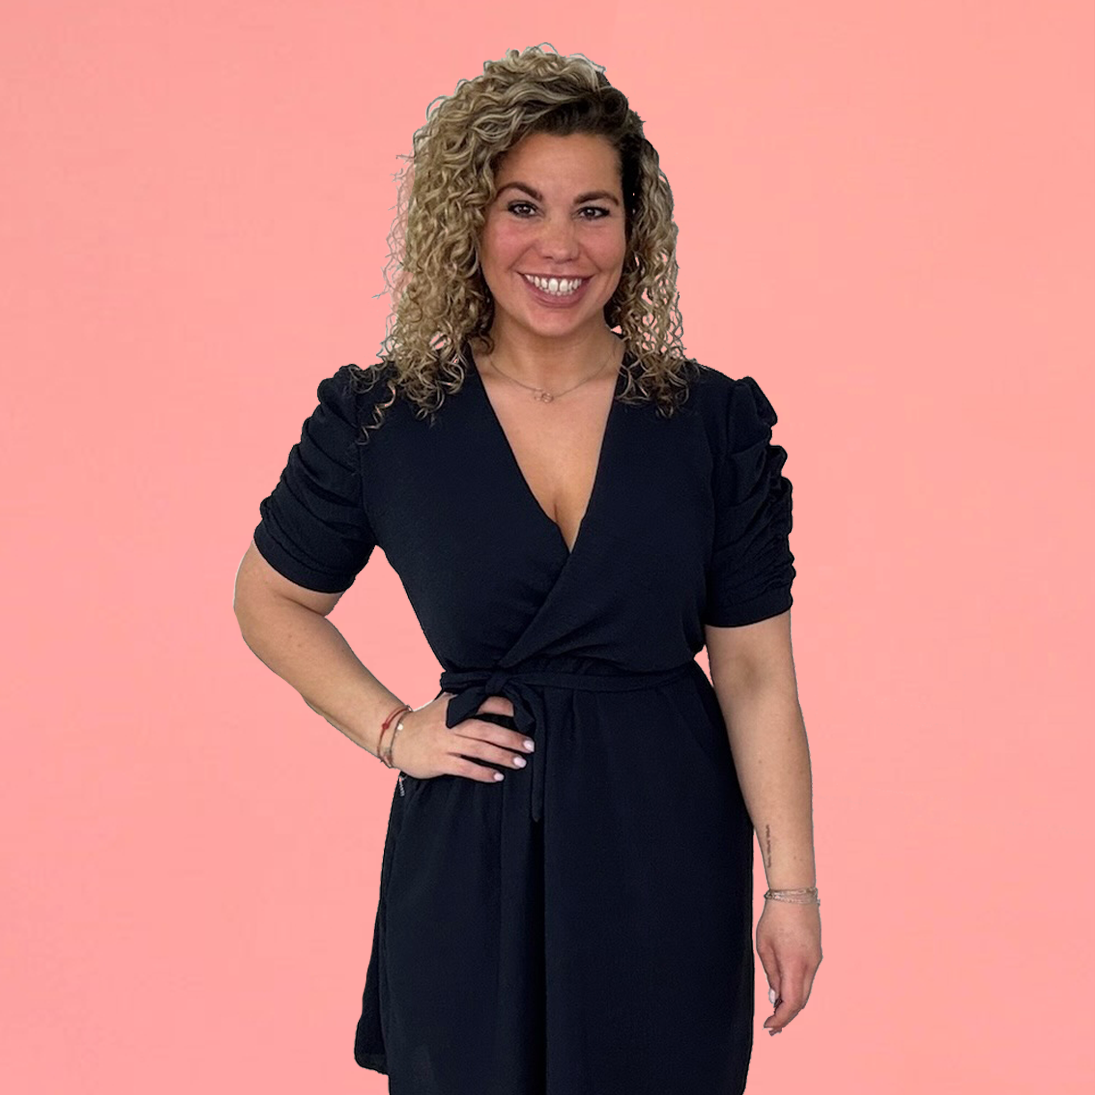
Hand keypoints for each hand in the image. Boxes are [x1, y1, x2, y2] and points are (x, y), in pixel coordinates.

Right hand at [389, 692, 534, 781]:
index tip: (525, 713)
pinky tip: (497, 776)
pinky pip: (465, 768)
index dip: (505, 707)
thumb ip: (464, 700)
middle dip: (510, 738)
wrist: (396, 737)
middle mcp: (452, 724)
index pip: (484, 703)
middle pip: (487, 730)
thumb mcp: (443, 704)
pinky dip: (482, 772)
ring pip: (479, 749)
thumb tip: (490, 694)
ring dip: (501, 756)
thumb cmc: (425, 721)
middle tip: (530, 745)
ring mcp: (445, 743)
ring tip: (520, 762)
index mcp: (455, 707)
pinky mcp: (439, 761)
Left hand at [756, 898, 822, 1035]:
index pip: (792, 1003)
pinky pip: (807, 978)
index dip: (781, 1018)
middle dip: (787, 1016)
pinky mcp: (816, 954)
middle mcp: (810, 966)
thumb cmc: (774, 917)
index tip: (768, 1026)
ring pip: (806, 991)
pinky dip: (797, 989)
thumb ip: (771, 973)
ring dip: (792, 1003)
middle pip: (802, 1001)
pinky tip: (785, 991)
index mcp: (795, 964)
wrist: (795, 893)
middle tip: (772, 1026)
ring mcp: (816, 960)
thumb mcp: (764, 946)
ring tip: (776, 1011)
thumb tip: (776, 996)